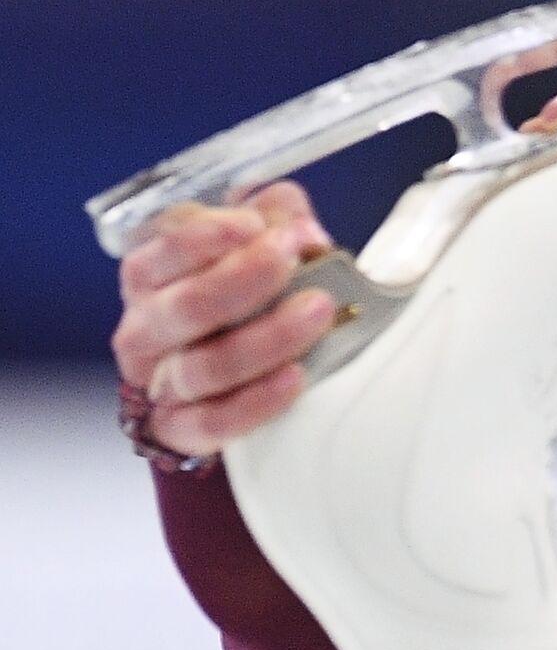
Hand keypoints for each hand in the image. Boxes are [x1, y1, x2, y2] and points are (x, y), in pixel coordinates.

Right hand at [111, 182, 336, 455]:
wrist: (230, 380)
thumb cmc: (243, 298)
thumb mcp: (260, 242)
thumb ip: (278, 220)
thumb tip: (303, 229)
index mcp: (152, 272)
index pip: (164, 247)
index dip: (207, 235)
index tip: (254, 225)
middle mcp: (145, 326)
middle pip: (186, 305)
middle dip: (244, 279)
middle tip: (293, 260)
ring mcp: (157, 381)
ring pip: (204, 366)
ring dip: (266, 339)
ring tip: (318, 312)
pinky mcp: (178, 430)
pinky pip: (211, 423)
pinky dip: (254, 403)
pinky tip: (296, 378)